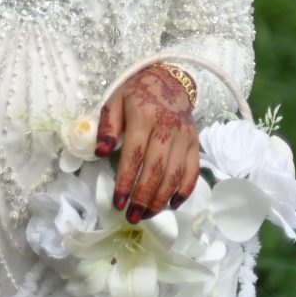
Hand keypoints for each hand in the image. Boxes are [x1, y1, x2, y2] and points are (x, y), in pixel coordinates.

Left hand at [96, 63, 200, 223]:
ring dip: (161, 199)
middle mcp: (168, 128)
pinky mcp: (195, 142)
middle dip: (144, 197)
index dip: (126, 181)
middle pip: (157, 169)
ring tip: (146, 215)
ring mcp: (184, 136)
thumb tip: (100, 152)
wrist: (169, 80)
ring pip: (175, 174)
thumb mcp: (114, 101)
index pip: (135, 155)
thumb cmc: (136, 93)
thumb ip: (107, 127)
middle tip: (132, 216)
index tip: (118, 202)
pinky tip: (172, 204)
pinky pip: (193, 171)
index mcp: (144, 117)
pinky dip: (184, 190)